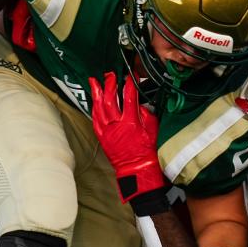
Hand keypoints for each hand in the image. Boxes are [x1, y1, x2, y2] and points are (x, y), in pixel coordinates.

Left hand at [90, 72, 166, 212]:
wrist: (139, 171)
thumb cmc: (149, 152)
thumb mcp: (153, 130)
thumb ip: (145, 114)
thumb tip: (138, 103)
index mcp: (131, 123)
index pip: (129, 97)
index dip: (130, 83)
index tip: (131, 75)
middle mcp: (117, 126)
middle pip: (110, 99)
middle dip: (110, 84)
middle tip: (111, 75)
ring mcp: (107, 132)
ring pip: (98, 108)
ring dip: (97, 93)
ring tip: (95, 81)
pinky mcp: (102, 138)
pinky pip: (95, 120)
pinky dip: (94, 109)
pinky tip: (94, 101)